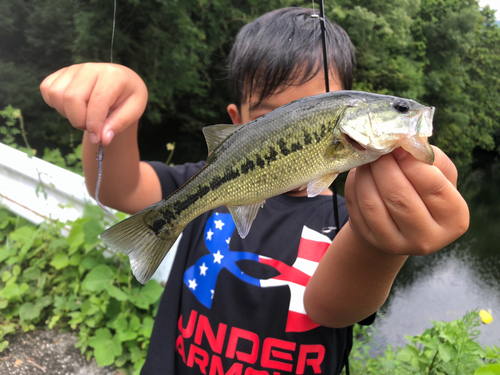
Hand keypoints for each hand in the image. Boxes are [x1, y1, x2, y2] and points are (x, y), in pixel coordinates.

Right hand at [40, 63, 147, 145]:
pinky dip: (54, 104)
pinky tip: (71, 108)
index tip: (97, 138)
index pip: (97, 101)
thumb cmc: (128, 97)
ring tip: (83, 115)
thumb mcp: (134, 111)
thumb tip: (103, 139)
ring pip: (56, 94)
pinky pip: (47, 89)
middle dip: (78, 120)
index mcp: (113, 76)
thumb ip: (119, 124)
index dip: (94, 124)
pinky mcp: (62, 72)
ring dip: (66, 113)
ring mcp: (74, 69)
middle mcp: (91, 68)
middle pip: (71, 98)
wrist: (121, 82)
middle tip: (90, 127)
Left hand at [345, 146, 469, 255]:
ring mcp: (395, 244)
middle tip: (377, 148)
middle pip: (400, 198)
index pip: (434, 189)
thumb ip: (428, 158)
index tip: (399, 147)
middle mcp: (427, 238)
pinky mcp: (370, 240)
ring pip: (373, 204)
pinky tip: (360, 173)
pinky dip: (355, 186)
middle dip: (385, 167)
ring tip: (367, 158)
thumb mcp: (438, 175)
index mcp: (454, 219)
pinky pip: (356, 208)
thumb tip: (404, 142)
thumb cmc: (423, 190)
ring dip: (366, 174)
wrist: (399, 220)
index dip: (413, 164)